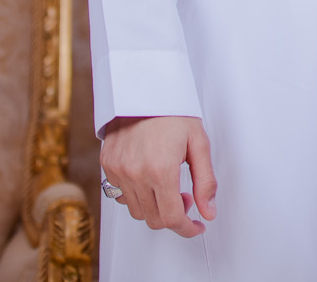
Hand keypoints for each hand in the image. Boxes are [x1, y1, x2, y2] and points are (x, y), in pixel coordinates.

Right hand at [100, 115, 216, 236]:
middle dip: (174, 216)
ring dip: (155, 206)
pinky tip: (150, 179)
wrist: (145, 88)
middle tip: (185, 197)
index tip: (196, 226)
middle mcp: (135, 173)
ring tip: (168, 185)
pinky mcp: (108, 165)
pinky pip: (121, 195)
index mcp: (160, 169)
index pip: (171, 218)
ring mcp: (118, 170)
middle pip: (153, 219)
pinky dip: (137, 195)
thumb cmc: (173, 111)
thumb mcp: (199, 143)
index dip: (186, 228)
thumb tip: (208, 211)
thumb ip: (205, 182)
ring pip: (137, 210)